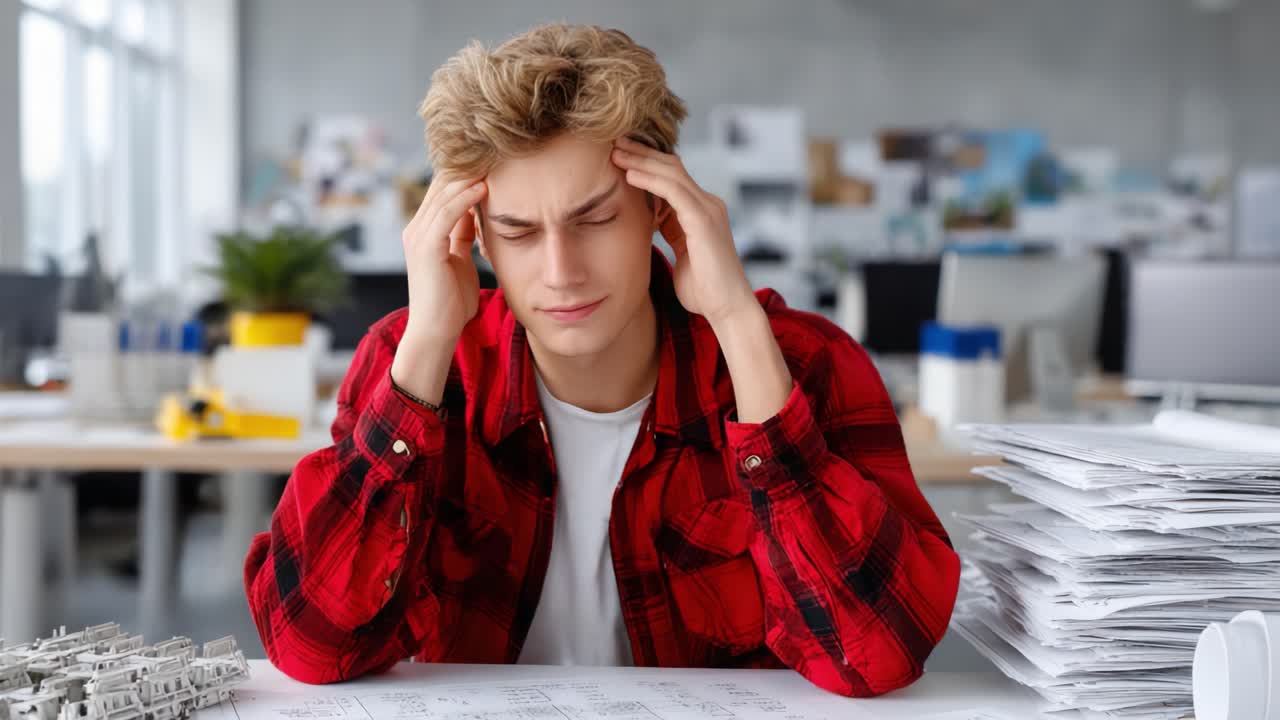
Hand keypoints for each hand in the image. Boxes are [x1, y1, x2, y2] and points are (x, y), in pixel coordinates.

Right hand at [390, 175, 486, 401]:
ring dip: (469, 176)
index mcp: (425, 230)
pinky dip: (465, 198)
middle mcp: (417, 228)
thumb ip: (464, 235)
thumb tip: (478, 213)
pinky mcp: (426, 247)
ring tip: (494, 161)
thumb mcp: (460, 259)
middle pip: (442, 184)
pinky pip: (447, 213)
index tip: (496, 161)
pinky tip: (484, 187)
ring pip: (444, 193)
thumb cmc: (452, 302)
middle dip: (469, 167)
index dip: (468, 172)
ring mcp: (418, 236)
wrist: (437, 331)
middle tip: (497, 152)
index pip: (444, 189)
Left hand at [611, 137, 756, 327]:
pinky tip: (629, 174)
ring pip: (671, 173)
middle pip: (671, 166)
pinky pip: (673, 191)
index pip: (672, 177)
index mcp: (701, 212)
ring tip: (615, 152)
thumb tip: (650, 223)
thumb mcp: (681, 254)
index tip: (620, 157)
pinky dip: (650, 180)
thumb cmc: (704, 290)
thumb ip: (670, 234)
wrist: (727, 308)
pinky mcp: (704, 220)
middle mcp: (707, 204)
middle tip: (613, 142)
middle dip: (641, 153)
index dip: (646, 164)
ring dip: (641, 160)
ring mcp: (708, 209)